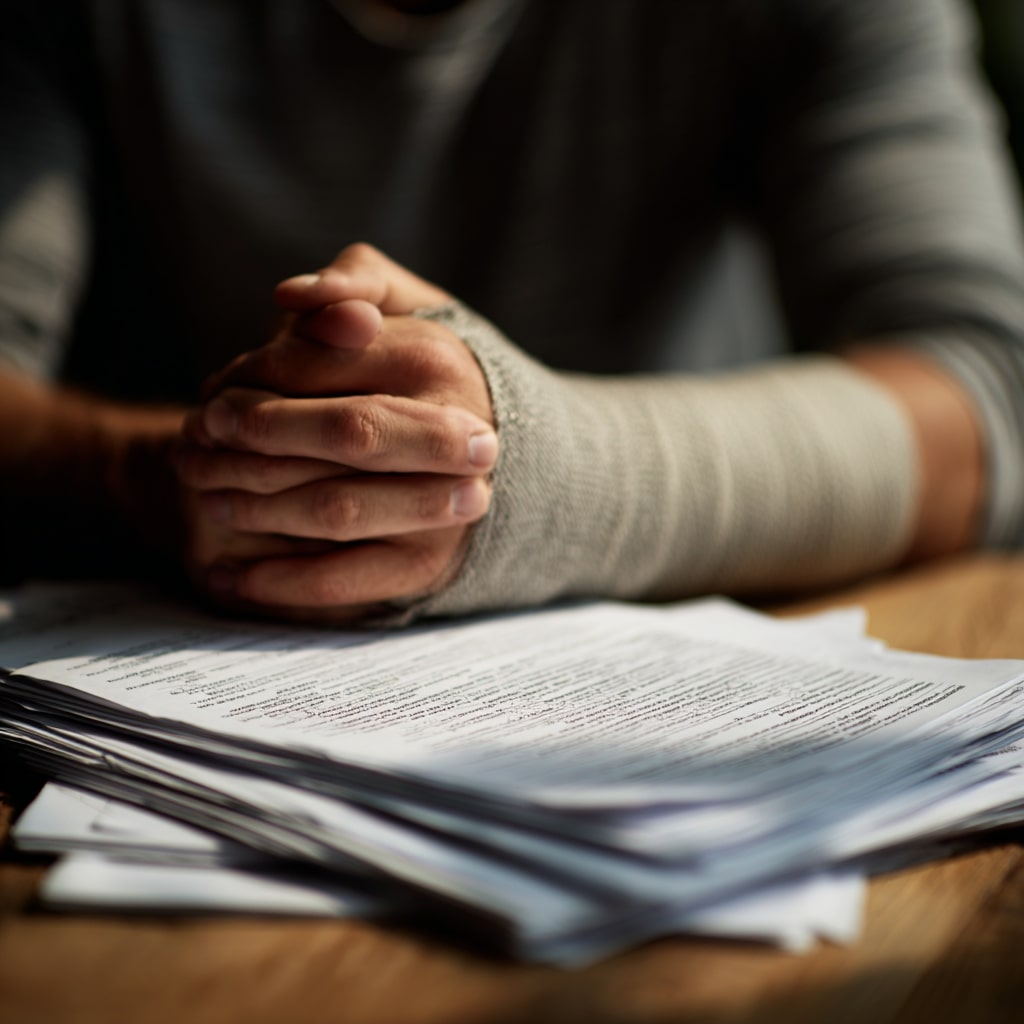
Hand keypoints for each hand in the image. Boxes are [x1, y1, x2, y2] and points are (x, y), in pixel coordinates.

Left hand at [176, 244, 497, 618]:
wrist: (489, 449)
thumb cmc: (424, 372)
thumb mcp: (409, 306)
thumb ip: (358, 279)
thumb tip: (290, 298)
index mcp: (438, 359)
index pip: (326, 361)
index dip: (256, 372)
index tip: (215, 386)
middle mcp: (455, 432)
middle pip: (343, 434)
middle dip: (258, 435)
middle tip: (196, 436)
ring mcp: (446, 509)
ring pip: (335, 507)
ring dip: (253, 502)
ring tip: (202, 490)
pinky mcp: (424, 566)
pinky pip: (344, 580)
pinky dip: (277, 583)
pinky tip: (223, 577)